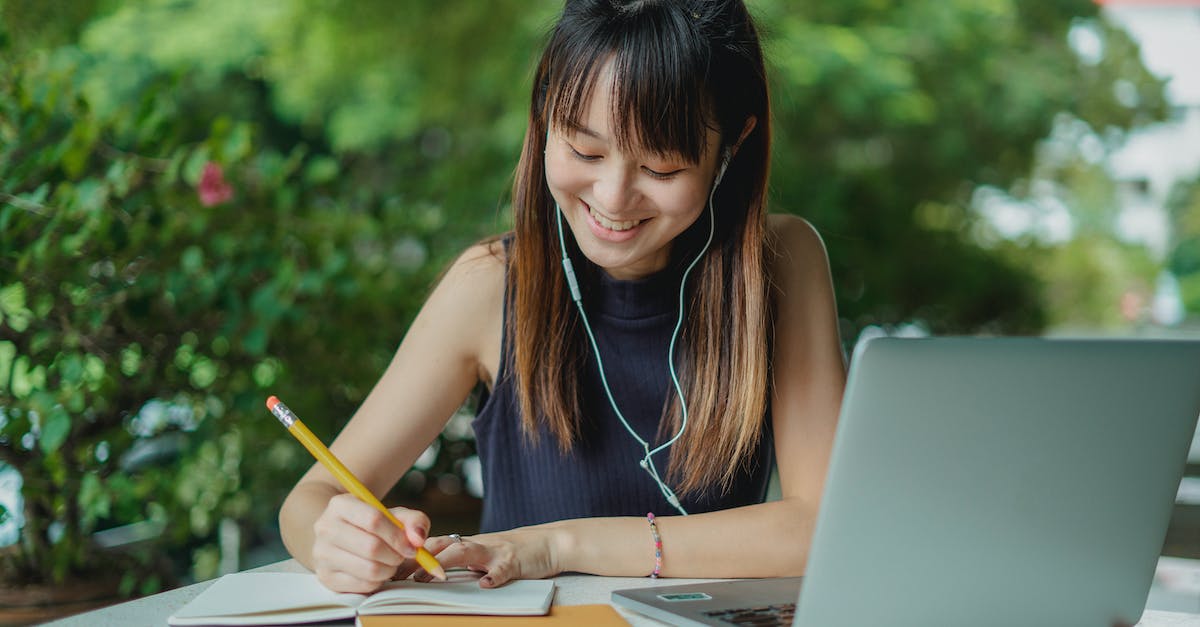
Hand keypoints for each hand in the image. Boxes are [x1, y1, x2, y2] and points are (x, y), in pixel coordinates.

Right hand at [310, 494, 429, 592]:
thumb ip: (413, 520)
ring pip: (369, 569)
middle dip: (396, 555)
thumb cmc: (370, 525)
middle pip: (371, 547)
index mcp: (340, 505)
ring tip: (391, 562)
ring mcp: (322, 554)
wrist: (340, 537)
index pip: (373, 520)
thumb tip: (418, 539)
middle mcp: (325, 528)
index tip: (413, 546)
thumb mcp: (392, 515)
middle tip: (402, 555)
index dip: (398, 536)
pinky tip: (377, 571)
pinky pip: (363, 585)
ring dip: (389, 569)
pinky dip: (378, 581)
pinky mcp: (326, 577)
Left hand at [405, 527, 560, 587]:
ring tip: (429, 577)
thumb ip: (462, 561)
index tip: (390, 568)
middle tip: (397, 574)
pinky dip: (494, 576)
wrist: (551, 542)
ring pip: (466, 552)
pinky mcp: (515, 561)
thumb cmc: (515, 551)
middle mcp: (478, 544)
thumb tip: (430, 572)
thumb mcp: (485, 555)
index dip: (412, 555)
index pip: (434, 546)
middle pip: (442, 546)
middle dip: (418, 558)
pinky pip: (502, 569)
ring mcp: (496, 551)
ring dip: (445, 563)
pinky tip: (485, 585)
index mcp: (469, 544)